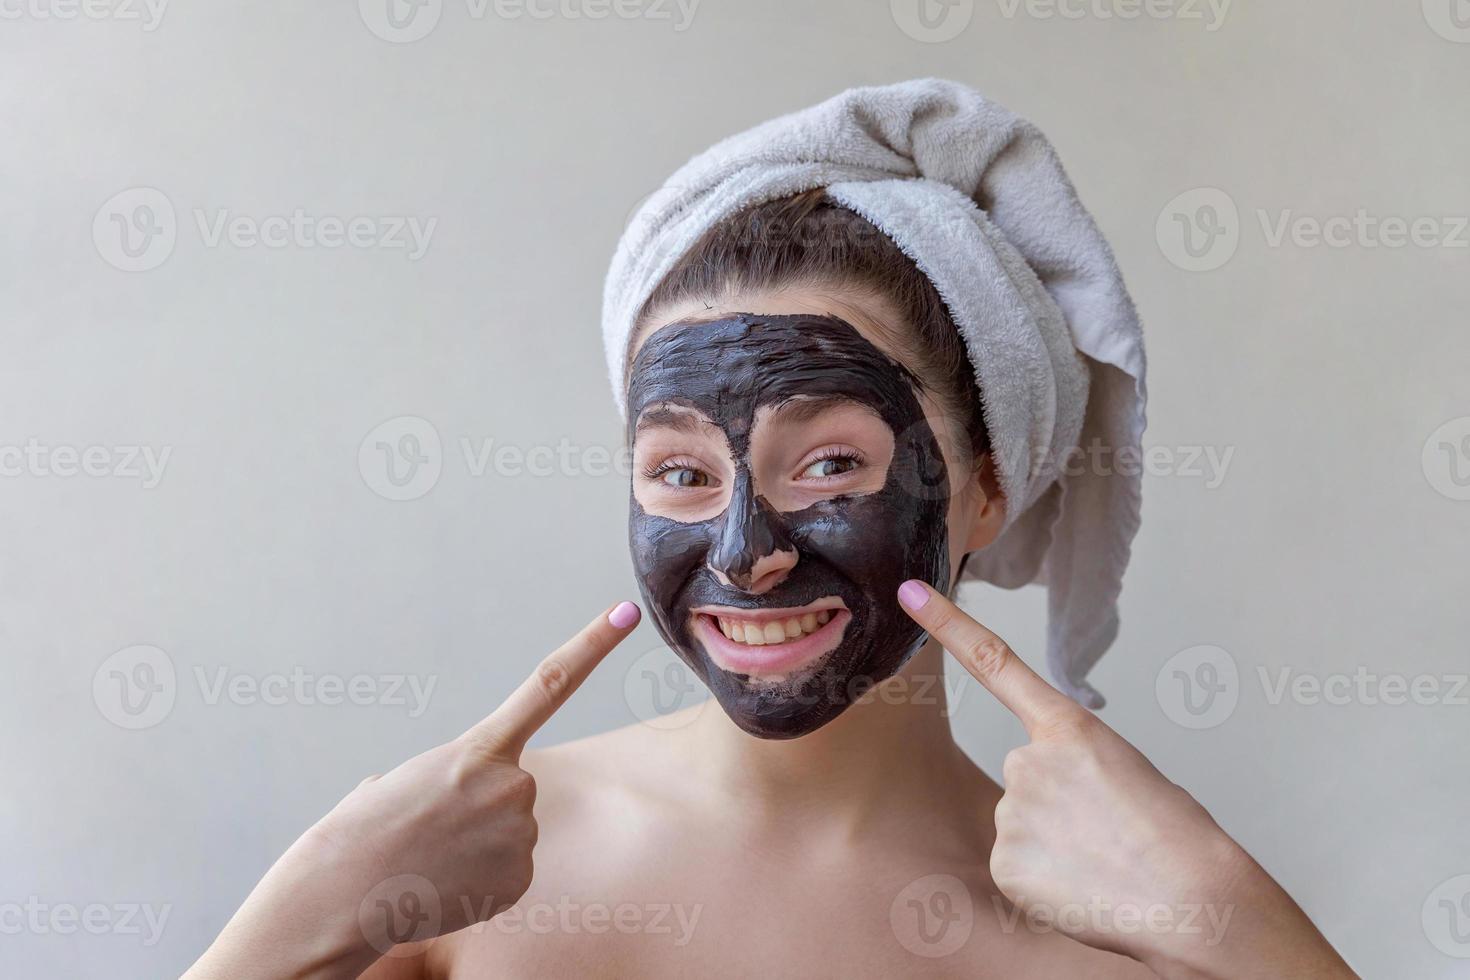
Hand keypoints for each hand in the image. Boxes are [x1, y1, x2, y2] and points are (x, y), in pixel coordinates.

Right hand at [186, 600, 640, 979]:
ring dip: (477, 843)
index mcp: (479, 748)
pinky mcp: (520, 877)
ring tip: (433, 857)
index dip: (593, 645)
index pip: (551, 683)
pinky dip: (481, 878)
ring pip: (510, 831)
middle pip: (513, 788)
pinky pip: (509, 869)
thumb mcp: (402, 779)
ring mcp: (520, 833)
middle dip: (481, 804)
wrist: (340, 896)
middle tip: (433, 828)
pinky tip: (447, 883)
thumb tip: (456, 802)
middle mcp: (512, 785)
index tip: (627, 612)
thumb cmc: (360, 832)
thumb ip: (449, 774)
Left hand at [897, 581, 1353, 979]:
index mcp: (1069, 727)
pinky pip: (1018, 865)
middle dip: (1059, 802)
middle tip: (1107, 832)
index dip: (947, 624)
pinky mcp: (1004, 862)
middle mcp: (1028, 760)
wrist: (1192, 899)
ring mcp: (1012, 811)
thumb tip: (1055, 802)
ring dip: (1056, 842)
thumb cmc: (1177, 837)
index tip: (909, 592)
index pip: (994, 661)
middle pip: (1027, 774)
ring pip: (1023, 822)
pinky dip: (1046, 879)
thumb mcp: (1130, 772)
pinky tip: (1083, 886)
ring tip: (1103, 862)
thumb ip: (1077, 767)